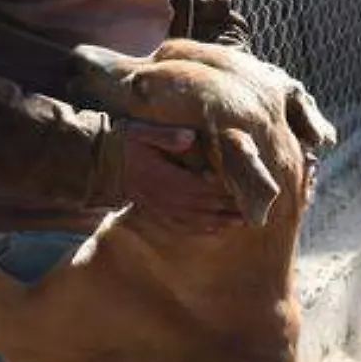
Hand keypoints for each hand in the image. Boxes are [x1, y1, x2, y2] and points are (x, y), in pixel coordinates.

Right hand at [118, 121, 244, 233]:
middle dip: (231, 207)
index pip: (201, 186)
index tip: (245, 189)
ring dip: (223, 221)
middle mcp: (167, 197)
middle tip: (256, 208)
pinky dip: (204, 228)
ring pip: (198, 218)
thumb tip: (189, 138)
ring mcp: (164, 207)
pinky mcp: (160, 212)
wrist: (104, 166)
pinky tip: (219, 228)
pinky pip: (185, 224)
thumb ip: (166, 136)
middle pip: (205, 205)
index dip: (224, 189)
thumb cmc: (126, 145)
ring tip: (245, 221)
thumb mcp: (141, 133)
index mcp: (166, 178)